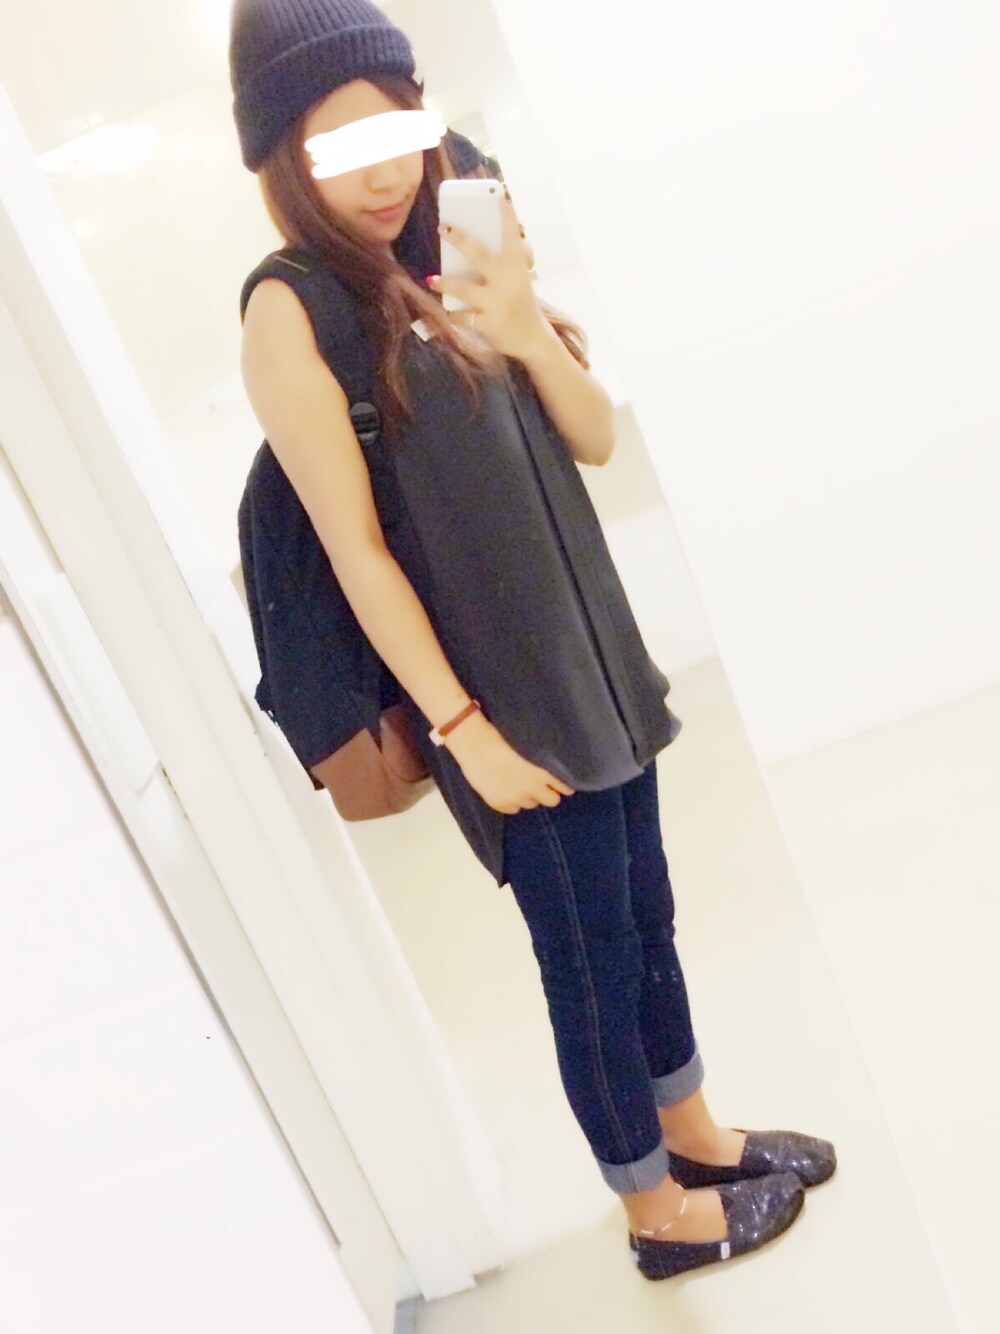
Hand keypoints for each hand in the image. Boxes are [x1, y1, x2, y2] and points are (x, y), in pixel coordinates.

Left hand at [429, 192, 550, 361]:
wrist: (532, 338)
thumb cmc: (519, 301)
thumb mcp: (518, 279)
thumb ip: (503, 262)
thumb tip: (468, 246)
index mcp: (517, 267)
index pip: (512, 236)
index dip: (507, 215)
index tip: (501, 195)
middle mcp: (507, 282)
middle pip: (478, 255)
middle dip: (459, 240)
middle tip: (442, 227)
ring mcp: (497, 303)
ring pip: (463, 290)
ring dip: (444, 284)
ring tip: (431, 279)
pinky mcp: (488, 324)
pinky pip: (462, 317)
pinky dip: (454, 314)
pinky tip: (449, 311)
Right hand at [442, 709, 575, 814]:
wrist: (476, 745)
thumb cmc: (502, 739)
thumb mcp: (530, 749)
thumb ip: (543, 765)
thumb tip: (554, 775)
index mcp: (541, 773)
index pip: (563, 788)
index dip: (562, 786)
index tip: (560, 785)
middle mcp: (531, 789)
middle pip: (551, 801)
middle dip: (547, 793)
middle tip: (538, 785)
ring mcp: (515, 799)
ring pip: (530, 804)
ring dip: (528, 796)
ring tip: (517, 784)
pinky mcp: (499, 804)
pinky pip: (513, 809)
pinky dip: (512, 802)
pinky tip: (505, 789)